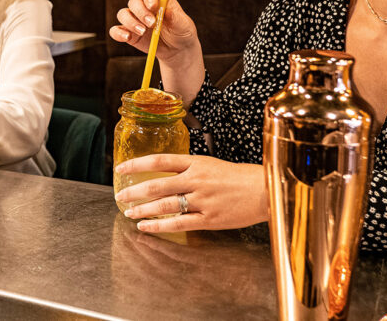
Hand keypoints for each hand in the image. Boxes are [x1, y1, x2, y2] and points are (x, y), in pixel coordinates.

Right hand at [110, 0, 199, 58]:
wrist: (176, 50)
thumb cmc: (182, 33)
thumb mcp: (184, 25)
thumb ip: (176, 18)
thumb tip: (167, 12)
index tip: (153, 6)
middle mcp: (144, 7)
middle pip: (134, 2)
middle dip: (140, 12)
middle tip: (151, 24)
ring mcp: (134, 19)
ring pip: (123, 14)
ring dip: (130, 22)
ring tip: (142, 32)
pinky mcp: (128, 33)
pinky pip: (116, 30)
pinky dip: (118, 33)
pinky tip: (127, 37)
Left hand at [114, 154, 267, 231]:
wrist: (265, 190)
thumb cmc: (238, 177)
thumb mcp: (211, 164)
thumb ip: (188, 169)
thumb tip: (163, 174)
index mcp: (196, 163)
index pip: (159, 160)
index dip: (137, 164)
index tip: (120, 169)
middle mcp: (196, 180)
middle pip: (156, 185)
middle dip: (134, 192)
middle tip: (120, 196)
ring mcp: (202, 200)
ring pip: (164, 205)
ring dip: (143, 209)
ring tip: (129, 212)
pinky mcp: (209, 219)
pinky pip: (178, 224)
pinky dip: (159, 226)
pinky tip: (146, 226)